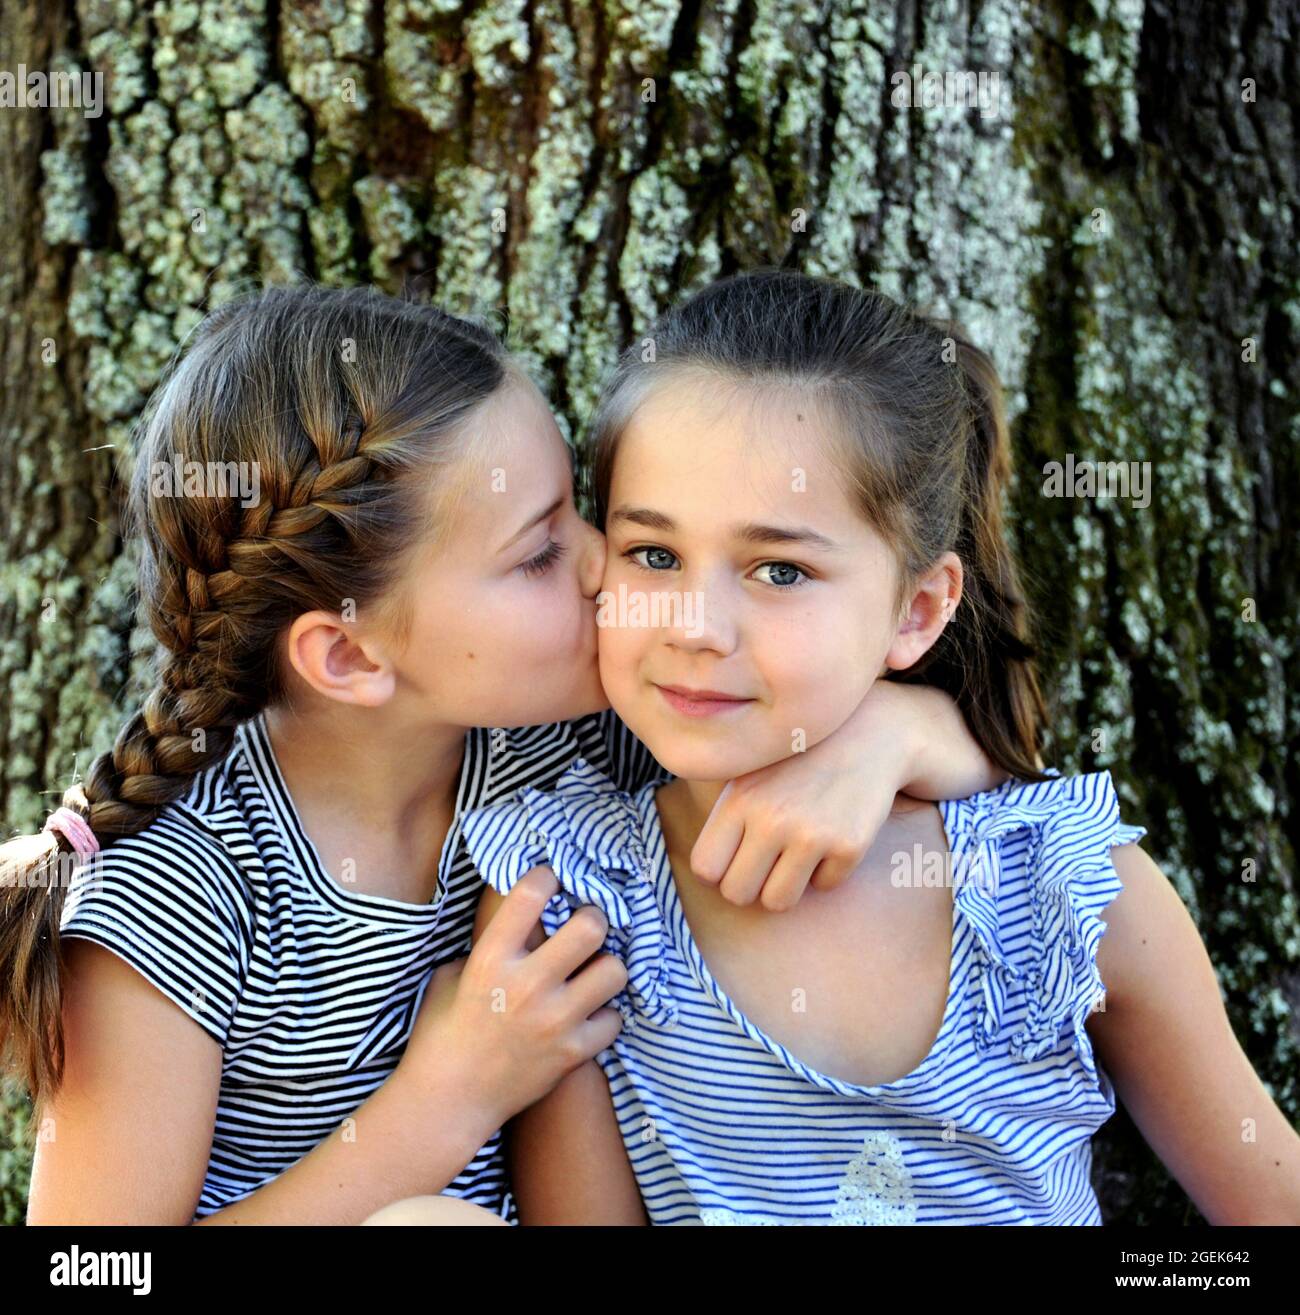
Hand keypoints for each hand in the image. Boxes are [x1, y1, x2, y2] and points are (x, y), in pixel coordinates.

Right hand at [398, 868, 627, 1127]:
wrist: (448, 1102)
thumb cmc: (440, 1035)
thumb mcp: (451, 976)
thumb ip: (486, 946)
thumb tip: (519, 919)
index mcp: (491, 960)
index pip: (530, 893)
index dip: (546, 876)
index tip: (550, 879)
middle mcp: (527, 986)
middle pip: (590, 927)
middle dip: (593, 919)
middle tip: (586, 925)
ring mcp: (554, 1021)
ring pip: (614, 971)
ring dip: (605, 968)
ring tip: (591, 972)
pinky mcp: (572, 1054)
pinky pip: (614, 1020)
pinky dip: (604, 1016)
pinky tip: (587, 1016)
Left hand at [689, 680, 1003, 910]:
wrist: (869, 734)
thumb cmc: (798, 761)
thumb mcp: (751, 773)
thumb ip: (725, 817)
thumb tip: (705, 872)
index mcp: (739, 799)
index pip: (705, 868)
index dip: (719, 872)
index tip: (736, 861)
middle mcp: (771, 819)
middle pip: (737, 893)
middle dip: (751, 886)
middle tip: (767, 866)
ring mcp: (812, 834)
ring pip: (777, 902)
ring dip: (786, 886)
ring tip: (796, 855)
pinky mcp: (849, 846)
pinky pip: (824, 887)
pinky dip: (827, 871)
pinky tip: (832, 838)